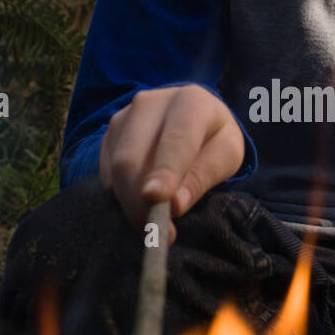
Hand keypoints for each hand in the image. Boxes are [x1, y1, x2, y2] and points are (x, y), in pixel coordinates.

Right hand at [98, 85, 245, 242]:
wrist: (191, 116)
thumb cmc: (213, 139)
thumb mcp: (226, 156)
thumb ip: (203, 176)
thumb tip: (174, 205)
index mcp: (191, 102)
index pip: (175, 141)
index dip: (164, 172)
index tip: (156, 200)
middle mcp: (150, 103)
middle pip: (132, 158)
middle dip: (139, 200)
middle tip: (156, 232)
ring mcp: (124, 116)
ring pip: (115, 168)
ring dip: (130, 202)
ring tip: (153, 221)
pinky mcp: (109, 133)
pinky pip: (107, 172)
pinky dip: (121, 194)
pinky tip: (141, 200)